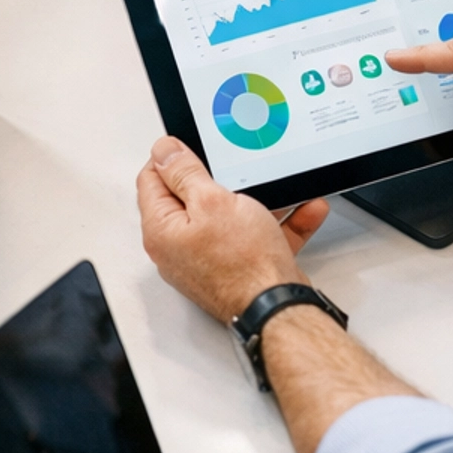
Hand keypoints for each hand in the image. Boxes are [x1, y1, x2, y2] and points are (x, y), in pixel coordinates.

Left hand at [138, 135, 330, 321]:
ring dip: (256, 199)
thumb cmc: (243, 264)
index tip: (191, 144)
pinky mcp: (236, 269)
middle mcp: (178, 248)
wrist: (280, 307)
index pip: (152, 180)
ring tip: (277, 185)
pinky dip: (277, 222)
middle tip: (235, 163)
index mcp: (162, 230)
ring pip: (228, 216)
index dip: (170, 156)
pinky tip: (301, 210)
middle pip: (190, 198)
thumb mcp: (211, 201)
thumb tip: (163, 151)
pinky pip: (255, 236)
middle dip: (217, 177)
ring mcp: (207, 260)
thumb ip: (185, 173)